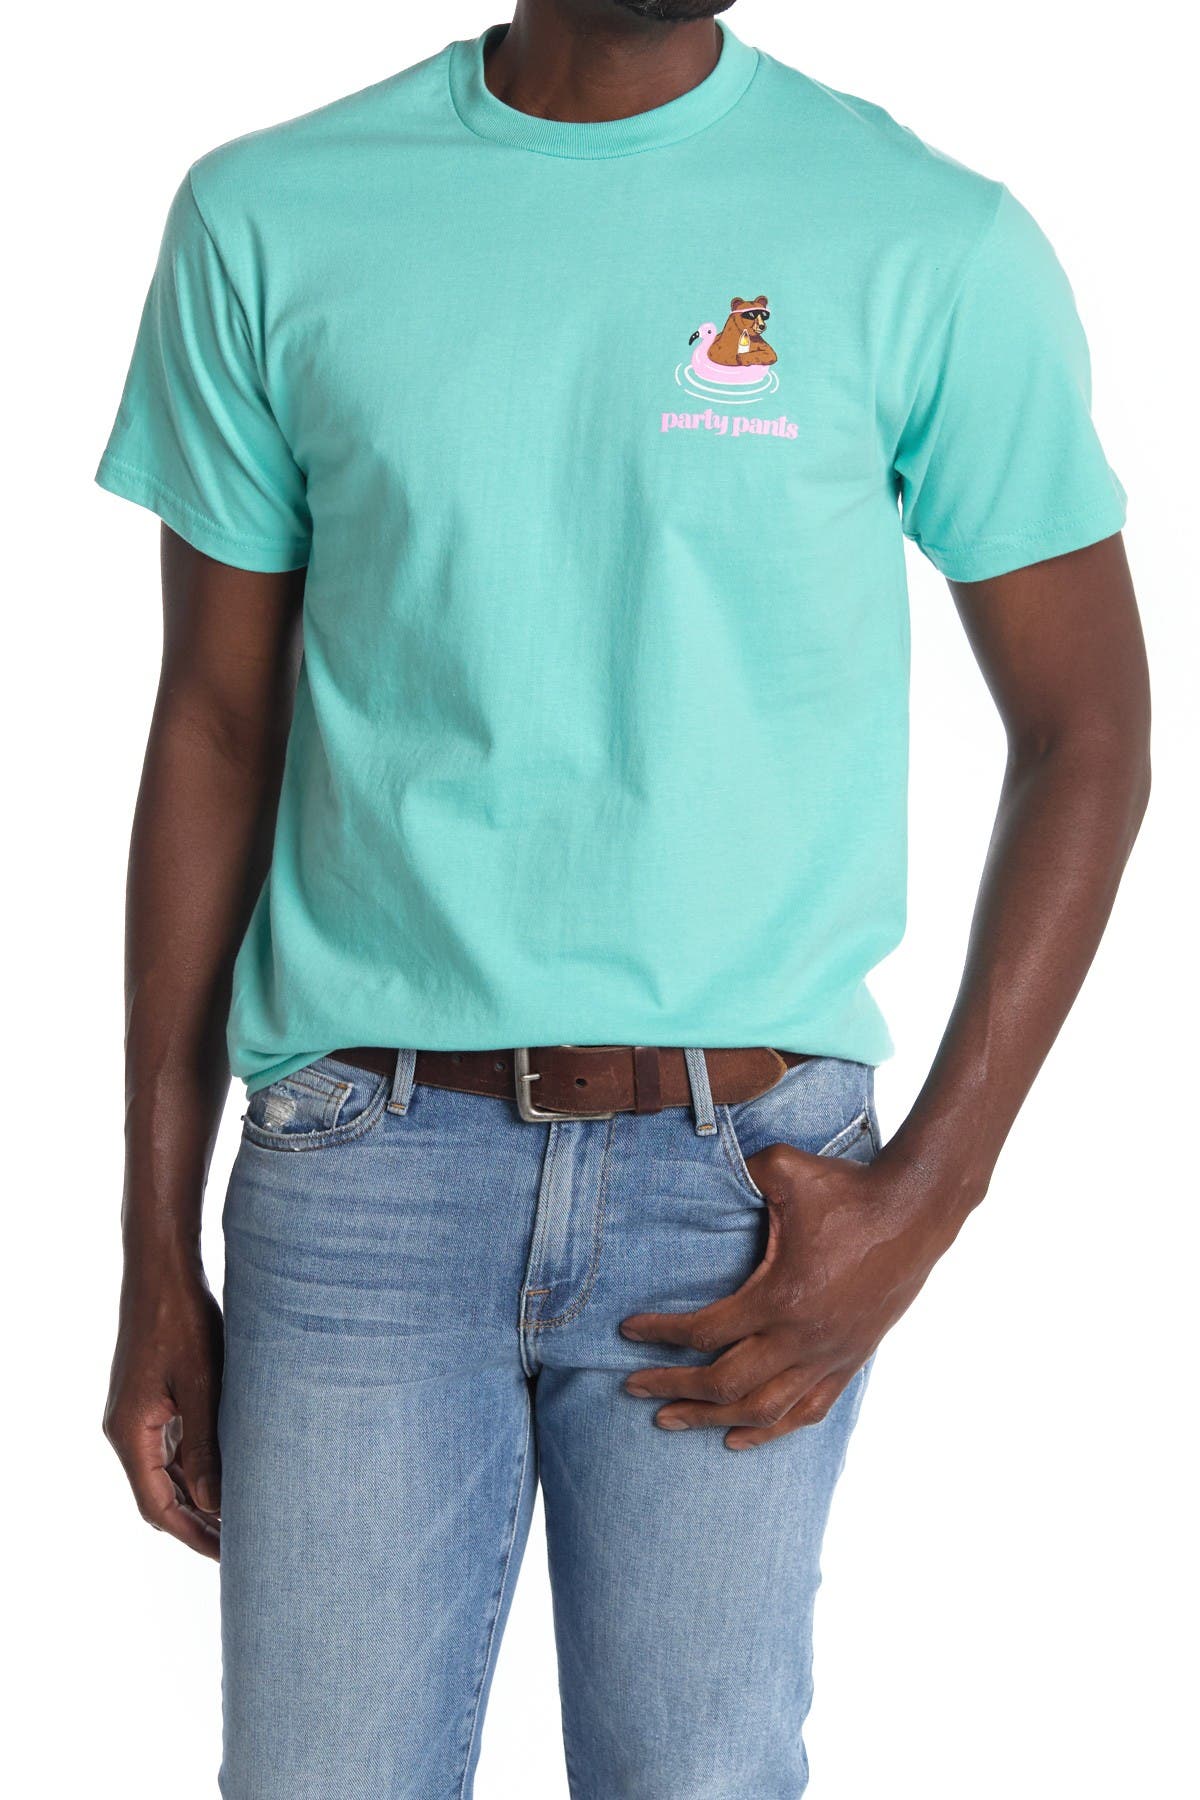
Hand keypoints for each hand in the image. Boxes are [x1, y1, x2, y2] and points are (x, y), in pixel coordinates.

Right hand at [103, 1257, 224, 1557]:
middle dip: (197, 1523)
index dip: (192, 1534)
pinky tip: (226, 1472)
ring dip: (197, 1496)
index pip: (157, 1506)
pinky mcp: (151, 1396)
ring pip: (165, 1472)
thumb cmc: (182, 1321)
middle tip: (241, 1546)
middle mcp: (127, 1429)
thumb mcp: (200, 1385)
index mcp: (130, 1434)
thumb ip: (203, 1446)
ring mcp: (138, 1413)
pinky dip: (195, 1466)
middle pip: (159, 1495)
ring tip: (239, 1517)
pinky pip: (170, 1446)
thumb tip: (212, 1504)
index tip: (227, 1556)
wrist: (162, 1270)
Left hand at [621, 1141, 953, 1448]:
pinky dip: (769, 1430)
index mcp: (781, 1297)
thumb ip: (737, 1171)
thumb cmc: (849, 1189)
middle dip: (672, 1387)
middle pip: (725, 1384)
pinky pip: (807, 1411)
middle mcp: (803, 1338)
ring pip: (763, 1410)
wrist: (917, 1210)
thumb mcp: (784, 1168)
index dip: (661, 1335)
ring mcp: (829, 1356)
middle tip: (632, 1387)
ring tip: (669, 1419)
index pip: (706, 1332)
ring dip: (711, 1419)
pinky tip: (738, 1437)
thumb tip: (695, 1163)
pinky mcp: (850, 1361)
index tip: (627, 1331)